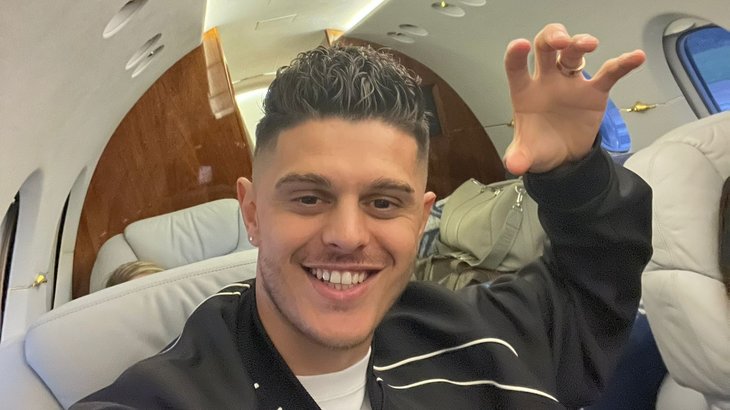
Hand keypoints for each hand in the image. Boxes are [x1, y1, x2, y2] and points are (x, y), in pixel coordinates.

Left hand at [502, 23, 645, 174]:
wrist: (564, 158)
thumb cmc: (540, 147)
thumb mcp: (527, 155)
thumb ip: (519, 158)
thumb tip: (516, 165)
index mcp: (525, 92)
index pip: (516, 68)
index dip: (515, 55)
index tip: (519, 45)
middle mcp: (547, 81)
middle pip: (546, 48)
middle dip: (552, 38)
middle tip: (560, 41)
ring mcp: (571, 83)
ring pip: (573, 53)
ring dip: (580, 43)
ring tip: (590, 44)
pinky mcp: (594, 91)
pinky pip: (610, 73)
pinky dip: (623, 64)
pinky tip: (636, 58)